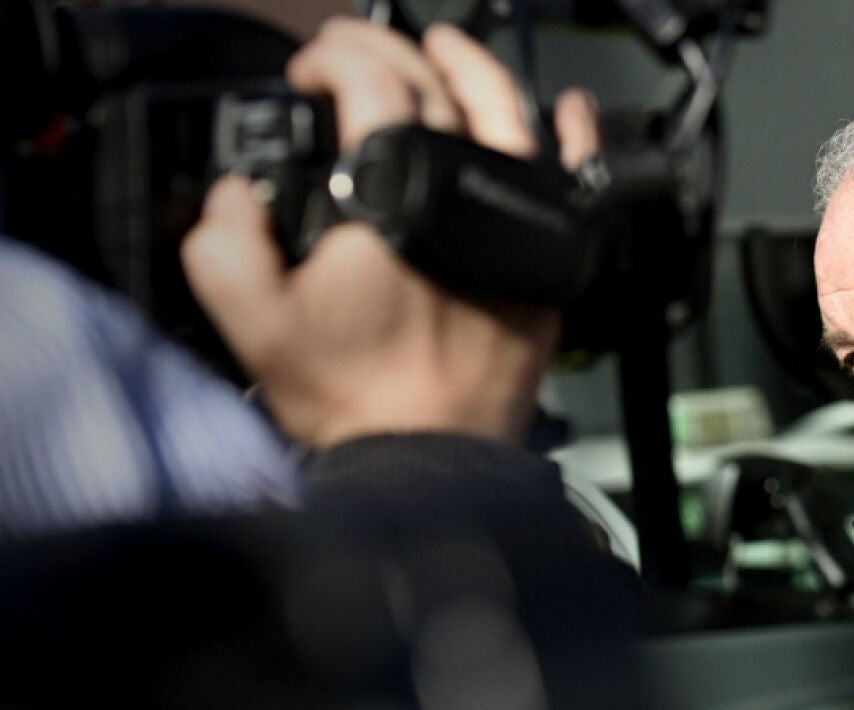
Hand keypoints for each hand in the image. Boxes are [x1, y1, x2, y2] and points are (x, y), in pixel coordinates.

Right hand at [182, 20, 600, 447]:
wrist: (433, 459)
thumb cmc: (357, 399)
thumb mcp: (253, 322)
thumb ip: (223, 241)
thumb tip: (235, 194)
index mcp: (393, 198)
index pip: (370, 85)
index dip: (332, 60)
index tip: (309, 73)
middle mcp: (467, 198)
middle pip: (436, 87)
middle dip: (387, 53)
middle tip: (354, 54)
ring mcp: (516, 224)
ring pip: (507, 114)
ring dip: (471, 69)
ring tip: (441, 49)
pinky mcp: (549, 259)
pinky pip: (573, 177)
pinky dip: (573, 134)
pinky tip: (568, 108)